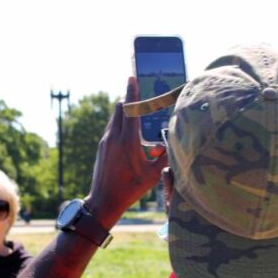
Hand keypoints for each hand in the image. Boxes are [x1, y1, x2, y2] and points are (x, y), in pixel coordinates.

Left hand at [86, 77, 167, 227]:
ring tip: (137, 112)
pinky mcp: (101, 147)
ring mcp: (105, 141)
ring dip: (125, 112)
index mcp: (128, 141)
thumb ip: (165, 157)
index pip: (130, 109)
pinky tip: (129, 132)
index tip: (132, 76)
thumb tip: (176, 142)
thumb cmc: (130, 189)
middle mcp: (114, 137)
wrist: (103, 201)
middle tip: (140, 95)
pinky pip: (111, 127)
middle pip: (120, 108)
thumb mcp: (153, 174)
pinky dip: (120, 123)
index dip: (132, 91)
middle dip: (130, 99)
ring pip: (114, 117)